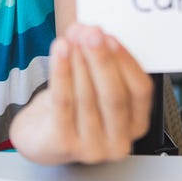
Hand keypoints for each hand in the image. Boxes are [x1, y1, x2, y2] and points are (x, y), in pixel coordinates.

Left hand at [9, 24, 152, 164]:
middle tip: (91, 32)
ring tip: (72, 37)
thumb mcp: (96, 90)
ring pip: (86, 97)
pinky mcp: (63, 144)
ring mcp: (92, 147)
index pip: (140, 92)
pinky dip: (61, 73)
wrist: (41, 137)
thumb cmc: (74, 109)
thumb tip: (95, 33)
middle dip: (102, 59)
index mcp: (136, 124)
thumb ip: (104, 67)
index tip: (111, 37)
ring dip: (79, 62)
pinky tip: (59, 52)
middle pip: (114, 95)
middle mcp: (119, 141)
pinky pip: (62, 103)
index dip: (126, 62)